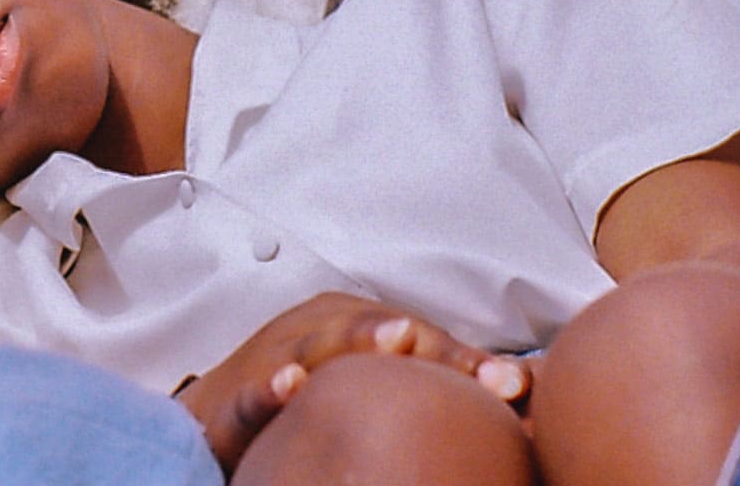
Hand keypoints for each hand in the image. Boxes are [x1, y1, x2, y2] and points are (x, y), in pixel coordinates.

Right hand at [178, 293, 527, 471]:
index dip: (470, 361)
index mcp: (358, 323)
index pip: (424, 339)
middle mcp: (322, 329)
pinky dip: (272, 388)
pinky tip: (291, 386)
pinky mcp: (239, 393)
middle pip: (382, 332)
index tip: (516, 387)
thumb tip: (522, 402)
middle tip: (474, 358)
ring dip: (358, 339)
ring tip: (397, 340)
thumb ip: (433, 384)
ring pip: (322, 344)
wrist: (218, 416)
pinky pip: (256, 390)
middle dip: (427, 344)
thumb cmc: (308, 394)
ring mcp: (279, 353)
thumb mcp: (368, 381)